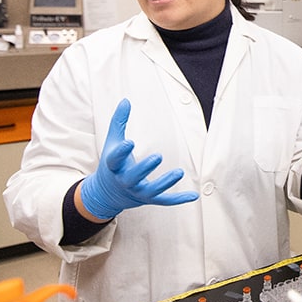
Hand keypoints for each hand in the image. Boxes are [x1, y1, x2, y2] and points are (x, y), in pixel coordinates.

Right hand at [79, 99, 198, 219]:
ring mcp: (137, 192)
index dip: (121, 152)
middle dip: (144, 168)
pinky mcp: (149, 199)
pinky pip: (164, 201)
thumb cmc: (113, 164)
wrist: (107, 194)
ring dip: (165, 183)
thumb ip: (118, 122)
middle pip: (133, 177)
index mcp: (113, 166)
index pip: (115, 159)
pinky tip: (194, 195)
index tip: (129, 142)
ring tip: (180, 172)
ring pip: (152, 191)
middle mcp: (124, 181)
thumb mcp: (112, 143)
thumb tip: (125, 100)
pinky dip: (179, 199)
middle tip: (158, 156)